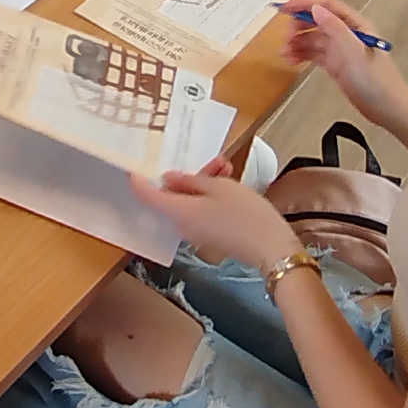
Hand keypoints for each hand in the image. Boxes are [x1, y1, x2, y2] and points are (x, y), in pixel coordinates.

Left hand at [130, 168, 295, 268]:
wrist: (271, 247)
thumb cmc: (246, 214)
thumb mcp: (220, 187)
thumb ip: (192, 180)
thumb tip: (170, 179)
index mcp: (178, 212)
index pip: (147, 196)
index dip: (139, 180)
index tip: (137, 166)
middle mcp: (182, 225)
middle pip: (172, 196)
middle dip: (189, 175)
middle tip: (211, 160)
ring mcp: (196, 232)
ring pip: (190, 202)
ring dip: (204, 183)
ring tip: (226, 167)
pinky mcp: (210, 236)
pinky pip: (201, 211)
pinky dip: (210, 197)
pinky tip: (229, 183)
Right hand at [283, 0, 385, 94]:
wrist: (388, 109)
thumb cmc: (377, 81)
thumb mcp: (354, 52)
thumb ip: (335, 29)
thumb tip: (316, 9)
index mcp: (355, 26)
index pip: (327, 6)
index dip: (305, 4)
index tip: (285, 8)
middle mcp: (347, 34)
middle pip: (318, 21)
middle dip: (299, 26)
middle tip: (285, 37)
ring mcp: (341, 50)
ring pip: (314, 39)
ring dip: (298, 42)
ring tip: (284, 52)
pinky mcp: (336, 65)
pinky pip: (315, 54)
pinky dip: (302, 55)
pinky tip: (292, 60)